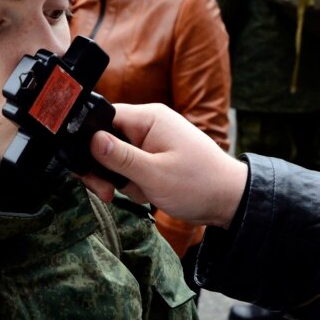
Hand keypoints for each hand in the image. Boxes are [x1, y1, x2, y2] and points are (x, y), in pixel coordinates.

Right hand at [80, 103, 248, 228]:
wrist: (230, 201)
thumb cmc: (199, 185)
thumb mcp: (154, 174)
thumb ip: (119, 157)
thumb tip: (90, 139)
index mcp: (149, 118)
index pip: (103, 118)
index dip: (90, 142)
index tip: (89, 169)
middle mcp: (149, 124)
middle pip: (107, 139)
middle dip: (105, 168)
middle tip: (107, 191)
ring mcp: (153, 140)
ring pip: (117, 157)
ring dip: (121, 179)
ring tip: (138, 193)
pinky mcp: (156, 155)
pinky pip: (132, 166)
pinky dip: (134, 183)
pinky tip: (148, 193)